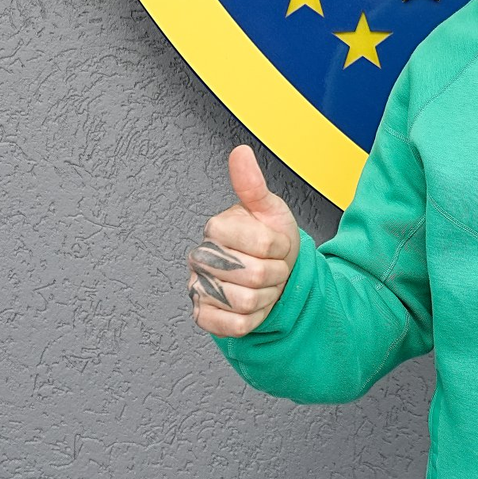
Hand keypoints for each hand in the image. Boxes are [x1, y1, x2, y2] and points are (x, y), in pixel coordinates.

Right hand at [187, 145, 300, 335]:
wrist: (270, 272)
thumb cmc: (269, 239)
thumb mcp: (269, 209)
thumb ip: (252, 184)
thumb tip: (240, 152)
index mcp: (216, 228)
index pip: (261, 244)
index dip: (279, 248)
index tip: (276, 245)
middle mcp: (200, 257)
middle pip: (254, 275)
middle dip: (275, 274)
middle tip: (271, 265)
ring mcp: (198, 287)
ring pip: (246, 302)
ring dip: (266, 297)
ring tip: (263, 285)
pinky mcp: (203, 315)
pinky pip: (234, 325)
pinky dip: (253, 318)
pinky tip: (253, 304)